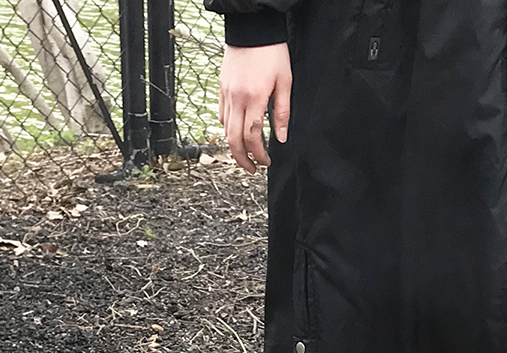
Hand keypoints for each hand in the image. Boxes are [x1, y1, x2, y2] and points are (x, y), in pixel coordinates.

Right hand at [219, 43, 290, 171]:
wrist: (251, 28)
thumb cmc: (271, 52)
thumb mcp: (285, 81)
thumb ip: (282, 112)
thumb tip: (281, 138)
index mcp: (254, 99)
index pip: (252, 137)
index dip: (259, 154)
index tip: (267, 162)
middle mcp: (236, 99)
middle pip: (233, 141)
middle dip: (242, 160)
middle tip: (253, 169)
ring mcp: (226, 94)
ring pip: (225, 130)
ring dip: (235, 146)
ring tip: (247, 153)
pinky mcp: (221, 89)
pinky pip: (222, 116)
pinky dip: (229, 128)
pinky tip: (239, 130)